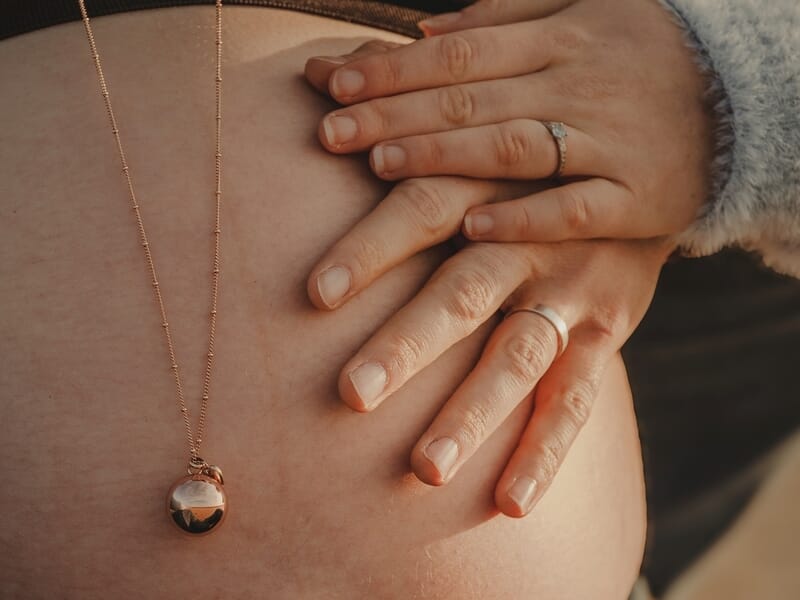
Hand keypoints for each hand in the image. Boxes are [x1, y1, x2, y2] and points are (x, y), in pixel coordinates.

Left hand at [304, 0, 714, 242]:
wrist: (745, 96)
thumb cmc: (640, 55)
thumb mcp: (581, 15)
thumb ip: (503, 19)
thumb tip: (425, 33)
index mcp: (558, 37)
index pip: (457, 54)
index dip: (392, 69)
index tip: (331, 87)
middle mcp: (577, 83)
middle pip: (471, 99)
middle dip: (395, 114)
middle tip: (330, 134)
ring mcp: (609, 141)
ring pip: (515, 147)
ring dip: (446, 156)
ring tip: (381, 166)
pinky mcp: (638, 198)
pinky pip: (577, 208)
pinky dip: (527, 216)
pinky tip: (475, 226)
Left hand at [307, 175, 671, 515]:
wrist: (635, 171)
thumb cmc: (521, 169)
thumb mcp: (479, 145)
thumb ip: (408, 149)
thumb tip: (310, 98)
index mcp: (488, 187)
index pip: (421, 210)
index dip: (369, 249)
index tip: (314, 297)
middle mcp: (529, 239)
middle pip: (463, 292)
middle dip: (409, 344)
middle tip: (351, 395)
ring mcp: (572, 289)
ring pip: (518, 355)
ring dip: (475, 412)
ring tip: (427, 471)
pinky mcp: (609, 328)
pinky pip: (576, 397)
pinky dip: (546, 449)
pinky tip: (511, 504)